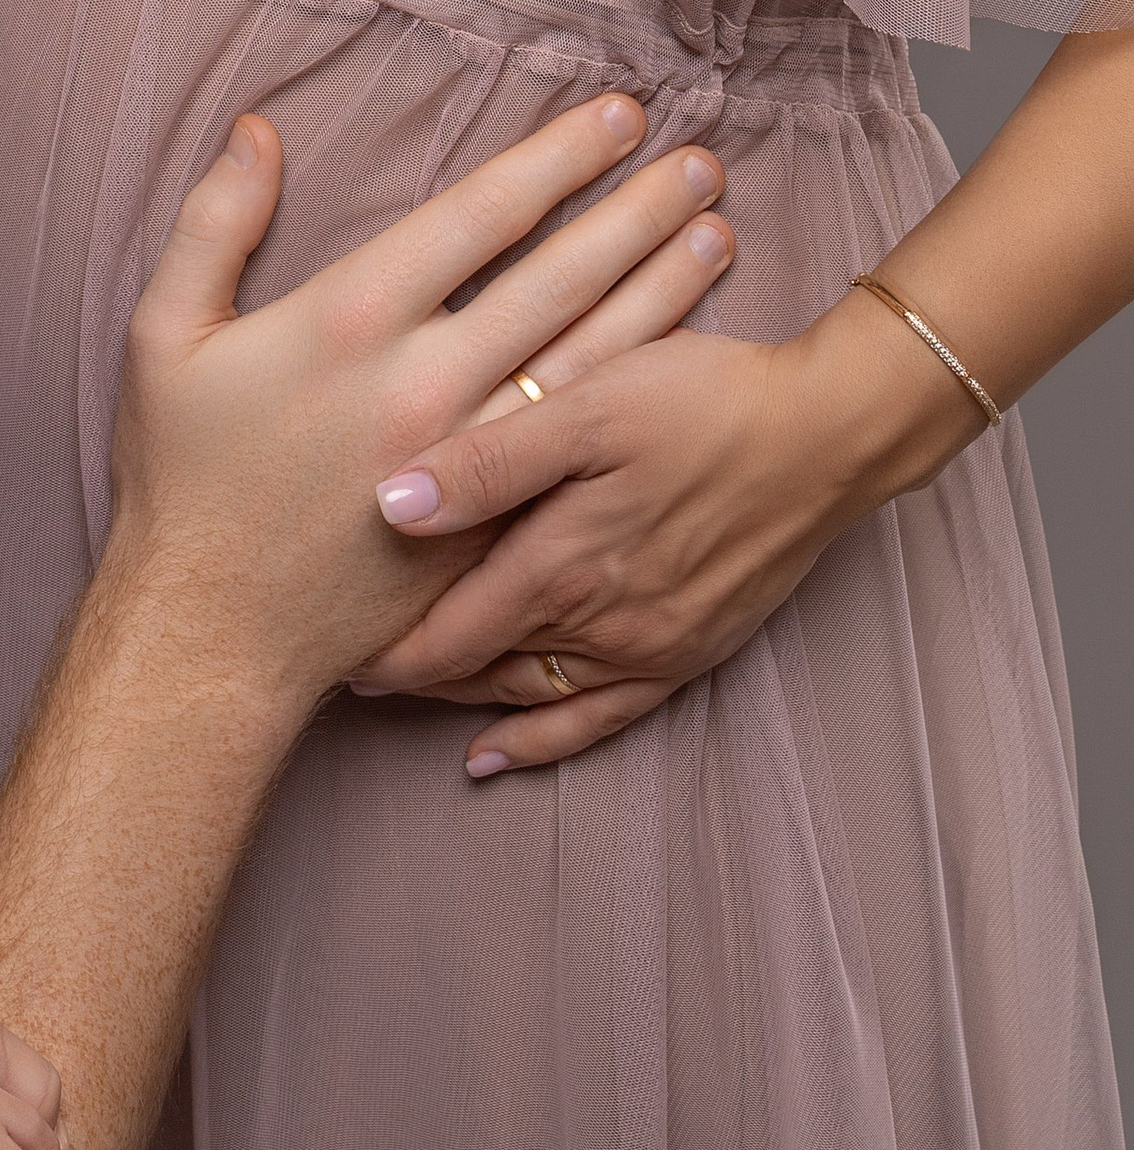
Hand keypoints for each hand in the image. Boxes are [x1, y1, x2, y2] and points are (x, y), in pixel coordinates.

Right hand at [105, 96, 734, 718]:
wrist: (211, 634)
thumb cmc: (182, 477)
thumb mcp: (166, 331)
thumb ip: (215, 220)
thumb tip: (259, 127)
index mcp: (353, 317)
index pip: (482, 214)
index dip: (555, 158)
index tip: (614, 118)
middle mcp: (426, 380)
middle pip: (559, 275)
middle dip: (633, 211)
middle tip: (696, 162)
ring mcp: (472, 460)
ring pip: (589, 354)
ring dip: (659, 291)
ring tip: (715, 235)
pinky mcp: (494, 526)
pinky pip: (582, 442)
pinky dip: (635, 387)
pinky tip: (678, 353)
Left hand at [355, 280, 970, 774]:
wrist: (826, 433)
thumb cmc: (700, 400)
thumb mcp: (586, 406)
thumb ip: (487, 461)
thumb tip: (391, 505)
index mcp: (562, 565)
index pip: (448, 634)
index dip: (383, 651)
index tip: (324, 649)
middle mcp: (600, 626)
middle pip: (479, 671)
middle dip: (410, 674)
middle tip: (343, 666)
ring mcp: (648, 648)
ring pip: (529, 697)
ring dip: (463, 700)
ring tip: (404, 693)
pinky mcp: (687, 653)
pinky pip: (599, 720)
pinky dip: (542, 739)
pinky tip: (500, 749)